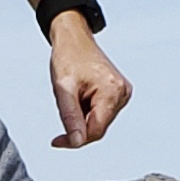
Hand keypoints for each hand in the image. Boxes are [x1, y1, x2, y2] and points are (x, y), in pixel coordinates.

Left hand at [48, 17, 129, 146]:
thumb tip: (77, 142)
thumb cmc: (68, 57)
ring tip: (73, 95)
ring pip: (99, 122)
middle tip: (62, 109)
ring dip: (82, 117)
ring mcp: (123, 94)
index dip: (75, 140)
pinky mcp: (119, 93)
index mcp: (112, 91)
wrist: (74, 38)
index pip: (96, 131)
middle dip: (77, 125)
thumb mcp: (64, 88)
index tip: (57, 141)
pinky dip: (87, 110)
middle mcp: (122, 94)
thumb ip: (70, 117)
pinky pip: (101, 113)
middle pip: (98, 128)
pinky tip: (80, 95)